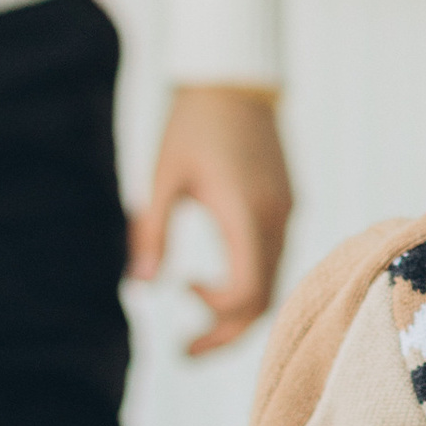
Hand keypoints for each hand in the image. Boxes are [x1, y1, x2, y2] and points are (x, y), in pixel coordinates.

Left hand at [130, 84, 291, 356]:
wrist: (234, 76)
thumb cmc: (192, 122)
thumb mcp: (163, 176)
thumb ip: (150, 231)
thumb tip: (139, 286)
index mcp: (244, 213)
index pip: (248, 292)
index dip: (219, 320)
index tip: (182, 309)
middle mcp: (275, 217)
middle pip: (265, 298)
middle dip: (227, 330)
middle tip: (186, 350)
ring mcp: (286, 209)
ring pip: (273, 279)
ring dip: (238, 304)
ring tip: (194, 305)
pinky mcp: (287, 201)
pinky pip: (274, 255)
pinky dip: (250, 278)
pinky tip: (217, 274)